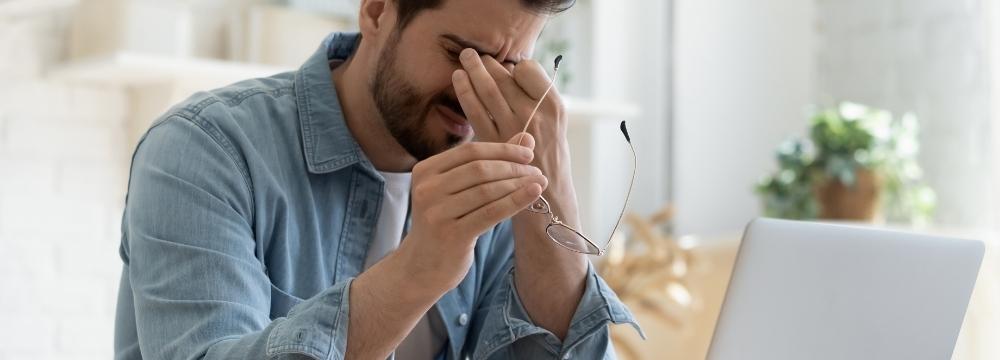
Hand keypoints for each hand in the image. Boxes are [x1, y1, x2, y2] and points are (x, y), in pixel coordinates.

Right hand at [395, 134, 547, 293]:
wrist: (423, 266)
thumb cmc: (446, 222)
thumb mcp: (460, 190)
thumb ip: (489, 163)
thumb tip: (526, 138)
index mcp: (425, 170)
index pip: (470, 151)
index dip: (502, 149)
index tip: (528, 153)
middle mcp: (426, 189)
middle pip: (479, 169)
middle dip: (513, 167)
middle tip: (536, 170)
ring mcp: (436, 212)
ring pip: (487, 190)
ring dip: (518, 184)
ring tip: (539, 183)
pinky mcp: (451, 234)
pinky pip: (491, 212)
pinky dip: (516, 201)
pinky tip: (534, 194)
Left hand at [452, 49, 569, 180]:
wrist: (547, 195)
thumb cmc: (549, 155)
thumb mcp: (555, 123)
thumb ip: (538, 98)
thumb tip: (512, 69)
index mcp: (553, 106)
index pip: (528, 70)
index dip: (515, 65)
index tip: (508, 66)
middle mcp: (534, 114)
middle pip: (505, 78)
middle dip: (487, 63)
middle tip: (473, 54)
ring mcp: (513, 128)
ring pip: (488, 90)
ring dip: (473, 70)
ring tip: (465, 58)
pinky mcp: (493, 142)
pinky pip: (475, 110)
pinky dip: (465, 92)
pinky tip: (458, 80)